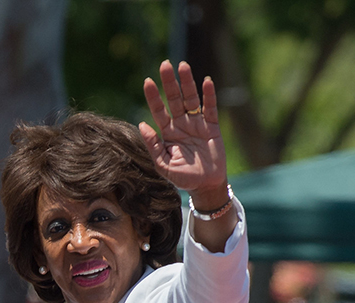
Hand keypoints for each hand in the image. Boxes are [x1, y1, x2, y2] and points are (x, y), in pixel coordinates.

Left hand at [138, 60, 227, 196]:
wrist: (205, 186)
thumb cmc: (182, 178)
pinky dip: (209, 96)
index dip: (153, 96)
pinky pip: (211, 109)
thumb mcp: (163, 165)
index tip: (147, 81)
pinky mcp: (213, 127)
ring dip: (187, 83)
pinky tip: (206, 81)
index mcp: (168, 133)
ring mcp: (197, 124)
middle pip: (174, 99)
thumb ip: (153, 146)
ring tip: (182, 66)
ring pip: (191, 99)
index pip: (159, 110)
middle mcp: (181, 125)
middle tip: (165, 65)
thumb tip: (142, 124)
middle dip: (170, 82)